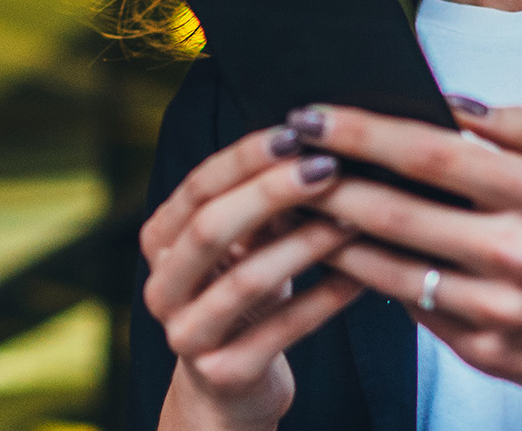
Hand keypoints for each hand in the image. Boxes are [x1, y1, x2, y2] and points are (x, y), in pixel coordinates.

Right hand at [139, 124, 365, 430]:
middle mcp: (161, 288)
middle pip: (210, 228)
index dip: (244, 158)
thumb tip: (313, 144)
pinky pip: (282, 330)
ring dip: (307, 243)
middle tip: (327, 169)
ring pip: (248, 279)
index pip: (197, 188)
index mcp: (159, 243)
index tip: (295, 133)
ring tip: (356, 218)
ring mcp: (187, 334)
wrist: (228, 388)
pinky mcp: (225, 373)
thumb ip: (262, 205)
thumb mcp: (243, 247)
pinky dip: (326, 299)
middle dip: (271, 193)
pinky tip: (363, 277)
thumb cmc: (241, 297)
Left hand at [293, 102, 521, 430]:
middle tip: (278, 154)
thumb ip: (518, 129)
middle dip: (326, 180)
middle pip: (395, 213)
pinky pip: (406, 306)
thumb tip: (446, 98)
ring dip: (329, 234)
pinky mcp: (479, 351)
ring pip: (386, 267)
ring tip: (288, 202)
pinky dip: (364, 277)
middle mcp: (516, 255)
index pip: (434, 154)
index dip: (365, 131)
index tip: (313, 111)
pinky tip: (333, 250)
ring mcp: (495, 311)